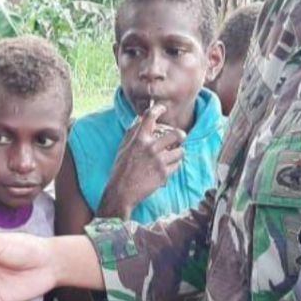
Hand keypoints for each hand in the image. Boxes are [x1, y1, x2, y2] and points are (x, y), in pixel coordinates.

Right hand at [98, 103, 184, 217]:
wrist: (121, 192)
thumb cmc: (120, 169)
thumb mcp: (123, 148)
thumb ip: (132, 133)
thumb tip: (139, 120)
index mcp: (138, 139)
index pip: (150, 117)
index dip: (158, 109)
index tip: (162, 108)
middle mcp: (150, 147)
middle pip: (176, 134)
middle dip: (181, 135)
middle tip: (180, 137)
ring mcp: (158, 161)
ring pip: (180, 152)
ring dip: (179, 153)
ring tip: (174, 155)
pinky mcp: (164, 174)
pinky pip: (177, 166)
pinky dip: (174, 166)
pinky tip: (167, 168)